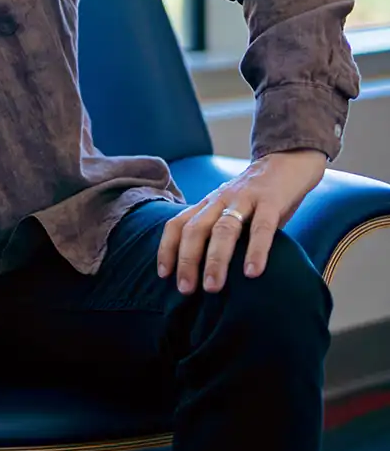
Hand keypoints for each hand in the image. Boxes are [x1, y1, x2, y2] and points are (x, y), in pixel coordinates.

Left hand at [157, 149, 326, 293]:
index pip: (178, 224)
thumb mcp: (231, 210)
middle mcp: (220, 200)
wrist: (287, 160)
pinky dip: (255, 250)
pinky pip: (262, 227)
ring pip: (223, 229)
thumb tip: (210, 270)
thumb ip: (221, 233)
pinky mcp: (272, 201)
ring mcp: (245, 199)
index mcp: (208, 203)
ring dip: (215, 260)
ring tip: (213, 287)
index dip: (167, 249)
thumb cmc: (257, 196)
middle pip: (195, 229)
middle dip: (187, 261)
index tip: (164, 275)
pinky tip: (252, 272)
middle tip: (185, 289)